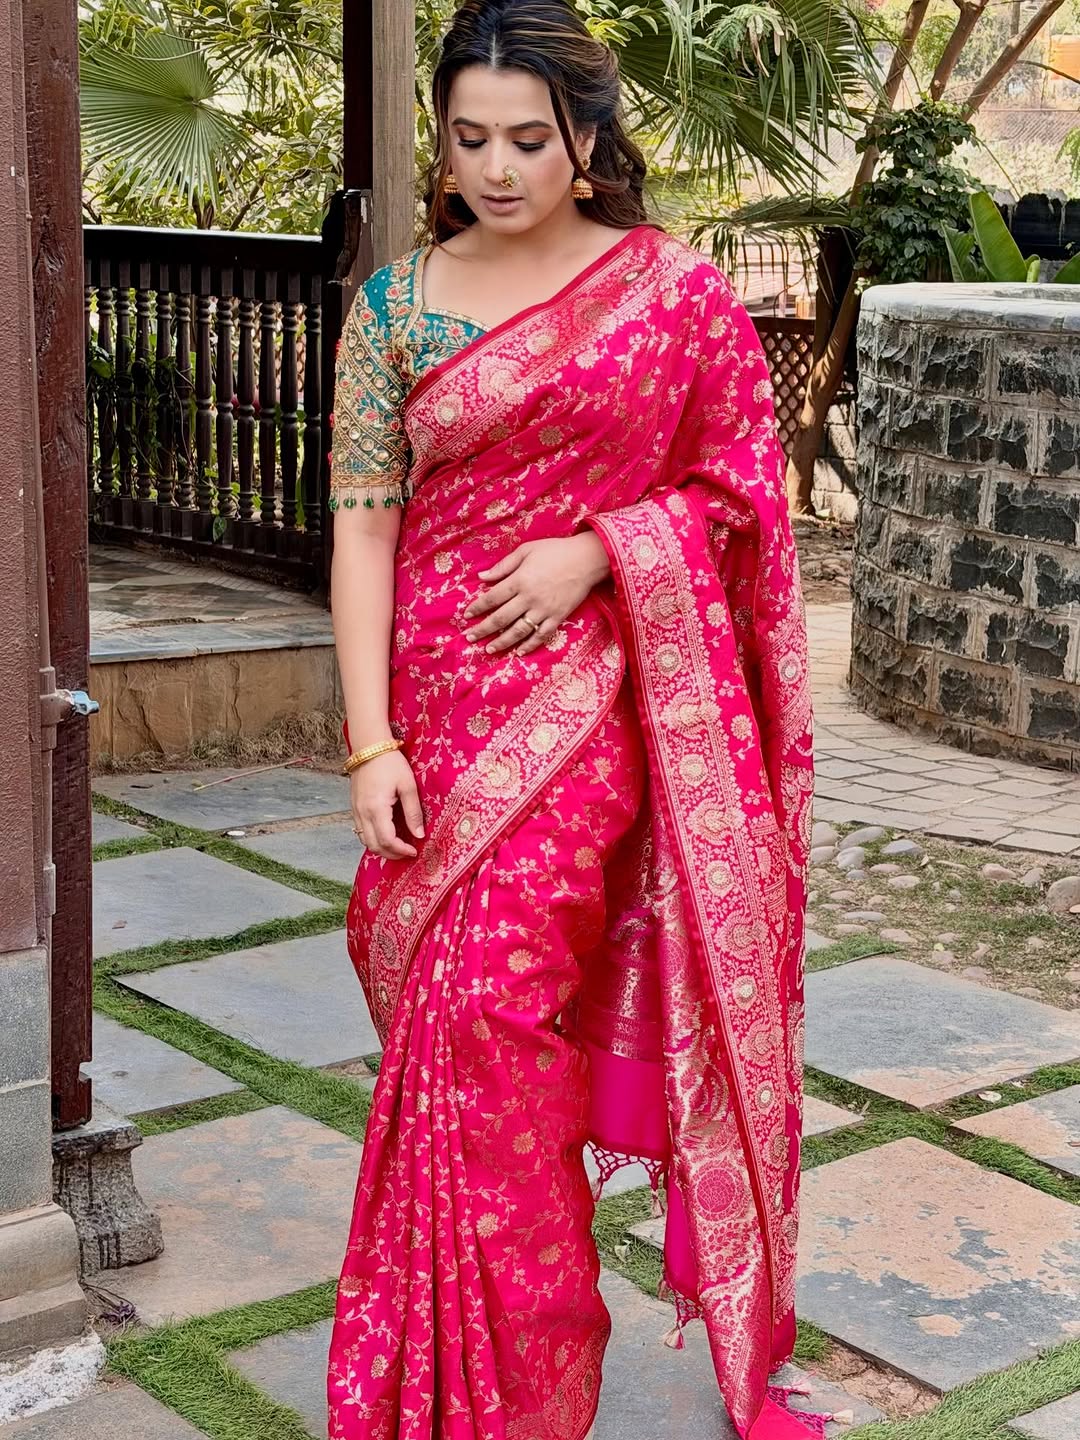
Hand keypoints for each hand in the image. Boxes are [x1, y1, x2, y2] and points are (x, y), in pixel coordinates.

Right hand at [350, 750, 424, 860]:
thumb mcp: (408, 785)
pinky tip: (386, 834)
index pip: (387, 840)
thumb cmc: (390, 762)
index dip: (401, 850)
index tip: (414, 851)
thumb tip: (419, 835)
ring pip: (365, 840)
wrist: (369, 746)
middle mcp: (362, 813)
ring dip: (381, 848)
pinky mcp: (354, 807)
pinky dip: (373, 838)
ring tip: (398, 847)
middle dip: (391, 854)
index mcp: (377, 808)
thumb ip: (413, 812)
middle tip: (407, 853)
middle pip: (374, 845)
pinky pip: (361, 830)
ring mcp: (355, 810)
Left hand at [463, 534, 610, 655]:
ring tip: (489, 650)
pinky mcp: (558, 617)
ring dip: (502, 642)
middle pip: (501, 618)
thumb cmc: (555, 551)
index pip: (492, 597)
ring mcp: (544, 610)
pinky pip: (541, 635)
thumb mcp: (526, 550)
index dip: (477, 607)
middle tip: (470, 638)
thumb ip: (504, 565)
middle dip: (483, 629)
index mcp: (519, 580)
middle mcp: (529, 597)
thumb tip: (482, 577)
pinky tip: (518, 652)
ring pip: (519, 631)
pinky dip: (530, 645)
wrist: (587, 559)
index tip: (466, 615)